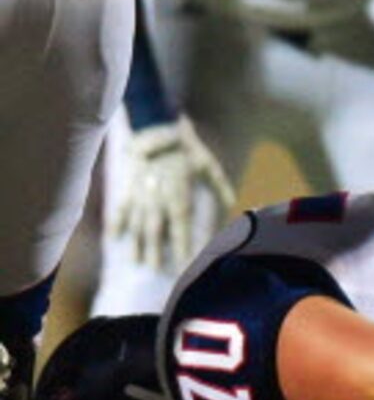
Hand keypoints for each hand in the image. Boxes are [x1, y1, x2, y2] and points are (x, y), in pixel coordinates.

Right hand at [113, 118, 237, 272]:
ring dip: (137, 245)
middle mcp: (156, 200)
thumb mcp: (209, 166)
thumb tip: (233, 204)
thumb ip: (220, 186)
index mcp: (178, 196)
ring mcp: (139, 195)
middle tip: (156, 271)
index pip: (181, 229)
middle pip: (155, 233)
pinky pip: (120, 208)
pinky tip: (114, 238)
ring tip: (136, 262)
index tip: (184, 266)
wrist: (157, 127)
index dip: (182, 249)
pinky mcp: (127, 186)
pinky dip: (116, 223)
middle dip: (156, 253)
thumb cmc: (187, 147)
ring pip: (136, 225)